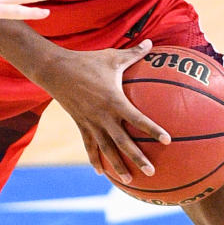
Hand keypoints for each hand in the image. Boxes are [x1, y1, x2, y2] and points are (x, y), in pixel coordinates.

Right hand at [37, 39, 170, 183]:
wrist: (55, 70)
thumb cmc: (87, 61)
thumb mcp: (112, 57)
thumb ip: (134, 54)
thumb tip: (152, 43)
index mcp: (114, 101)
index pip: (137, 119)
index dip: (153, 129)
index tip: (168, 140)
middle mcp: (103, 116)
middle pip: (123, 142)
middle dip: (137, 158)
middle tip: (151, 171)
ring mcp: (91, 123)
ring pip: (106, 149)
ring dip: (118, 165)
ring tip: (130, 181)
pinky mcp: (80, 125)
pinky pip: (89, 145)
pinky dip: (95, 159)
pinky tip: (102, 172)